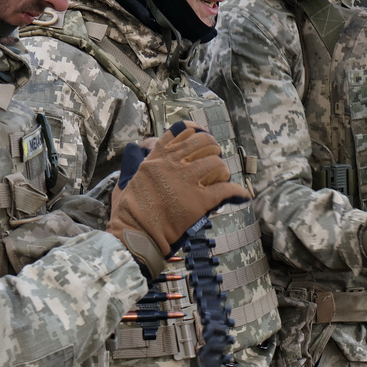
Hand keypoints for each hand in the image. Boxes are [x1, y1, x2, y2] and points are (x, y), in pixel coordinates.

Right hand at [107, 121, 249, 276]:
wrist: (134, 235)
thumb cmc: (127, 213)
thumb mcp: (125, 179)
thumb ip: (133, 163)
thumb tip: (137, 149)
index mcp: (155, 158)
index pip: (180, 131)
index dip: (196, 130)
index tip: (202, 136)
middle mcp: (172, 164)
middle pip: (203, 142)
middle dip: (213, 148)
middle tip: (214, 159)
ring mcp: (186, 181)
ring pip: (216, 163)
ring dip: (222, 171)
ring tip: (221, 179)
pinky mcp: (199, 201)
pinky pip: (226, 190)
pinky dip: (237, 192)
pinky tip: (241, 195)